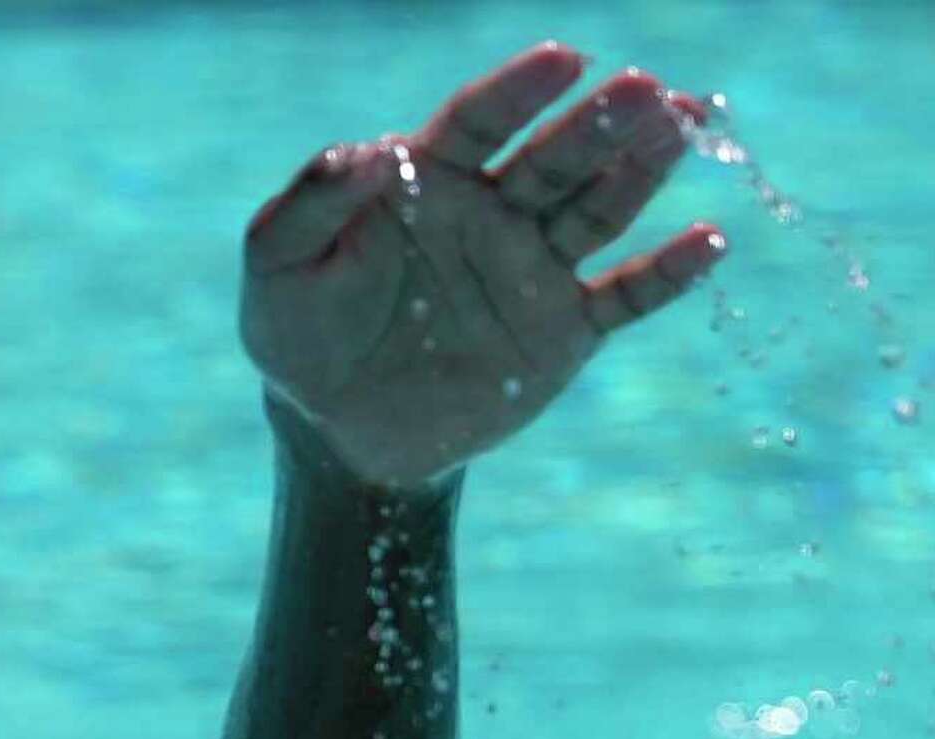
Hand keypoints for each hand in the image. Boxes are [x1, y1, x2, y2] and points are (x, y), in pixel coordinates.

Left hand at [242, 43, 722, 489]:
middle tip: (647, 92)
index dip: (521, 92)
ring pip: (598, 209)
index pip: (481, 120)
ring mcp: (532, 268)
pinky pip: (623, 299)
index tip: (563, 61)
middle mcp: (493, 210)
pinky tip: (710, 243)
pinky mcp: (560, 333)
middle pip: (555, 156)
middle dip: (600, 123)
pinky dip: (667, 275)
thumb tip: (365, 152)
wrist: (335, 430)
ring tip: (682, 128)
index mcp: (430, 178)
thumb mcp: (276, 266)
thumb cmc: (298, 333)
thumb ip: (310, 202)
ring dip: (642, 171)